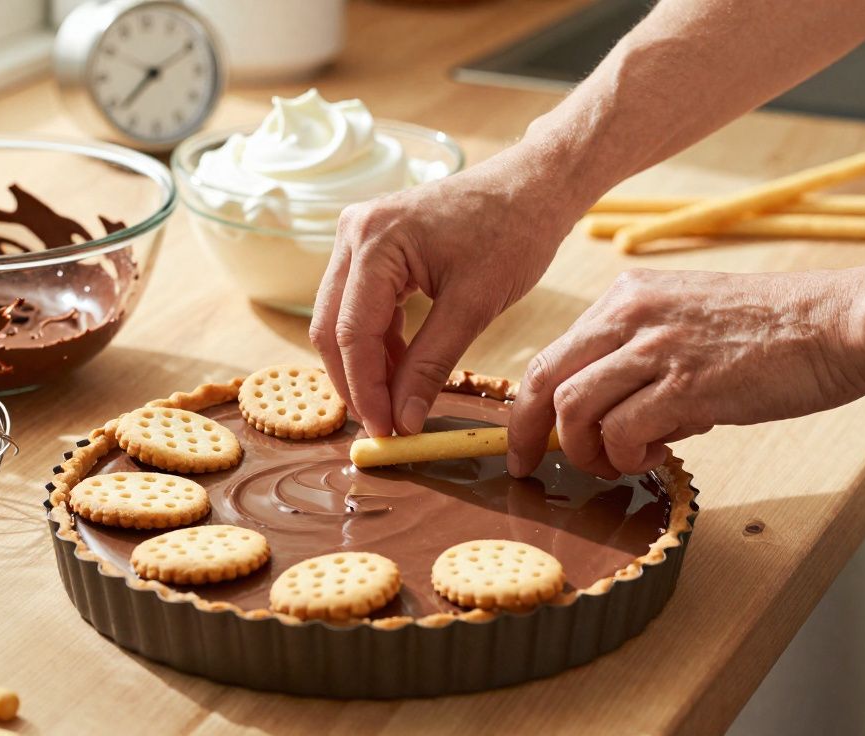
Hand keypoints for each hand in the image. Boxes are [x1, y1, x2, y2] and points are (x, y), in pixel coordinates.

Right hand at [310, 142, 582, 437]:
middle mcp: (353, 234)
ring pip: (341, 320)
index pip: (352, 334)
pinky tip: (405, 366)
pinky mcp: (371, 248)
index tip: (386, 432)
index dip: (365, 390)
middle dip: (357, 383)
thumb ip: (431, 365)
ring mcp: (358, 238)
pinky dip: (378, 341)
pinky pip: (359, 305)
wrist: (533, 185)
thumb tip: (404, 421)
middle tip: (387, 426)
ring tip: (400, 401)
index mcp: (374, 241)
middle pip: (332, 328)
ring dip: (367, 365)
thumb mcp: (474, 306)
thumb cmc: (513, 231)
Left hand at [507, 268, 864, 477]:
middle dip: (528, 434)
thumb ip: (639, 359)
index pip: (552, 356)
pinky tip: (655, 456)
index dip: (527, 407)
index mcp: (626, 298)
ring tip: (618, 463)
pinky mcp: (688, 384)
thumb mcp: (686, 321)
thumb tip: (608, 418)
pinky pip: (623, 433)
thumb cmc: (771, 331)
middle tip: (531, 467)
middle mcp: (631, 315)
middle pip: (545, 381)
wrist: (837, 323)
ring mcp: (658, 348)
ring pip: (576, 409)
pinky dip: (628, 457)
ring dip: (587, 452)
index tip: (523, 442)